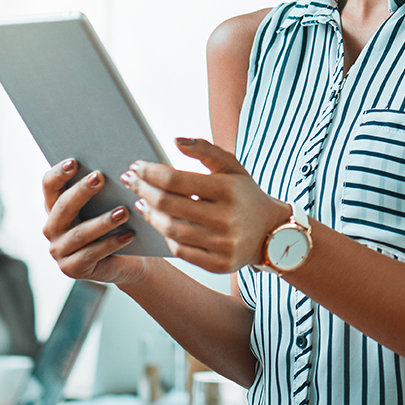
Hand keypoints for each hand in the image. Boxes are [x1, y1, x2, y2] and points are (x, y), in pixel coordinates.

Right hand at [42, 159, 143, 284]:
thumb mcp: (106, 204)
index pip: (49, 185)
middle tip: (101, 177)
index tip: (74, 162)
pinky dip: (111, 244)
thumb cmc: (115, 224)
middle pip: (63, 206)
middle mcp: (52, 227)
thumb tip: (114, 167)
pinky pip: (91, 254)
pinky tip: (128, 235)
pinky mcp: (72, 269)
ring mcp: (59, 250)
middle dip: (82, 191)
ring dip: (102, 221)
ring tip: (123, 211)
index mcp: (56, 206)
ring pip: (79, 233)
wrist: (128, 260)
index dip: (58, 173)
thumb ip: (102, 188)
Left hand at [123, 136, 288, 273]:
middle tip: (131, 181)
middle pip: (168, 204)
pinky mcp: (219, 265)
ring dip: (149, 214)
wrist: (272, 232)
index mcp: (228, 189)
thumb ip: (205, 149)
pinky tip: (159, 222)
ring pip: (171, 229)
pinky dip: (165, 235)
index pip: (176, 180)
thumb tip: (175, 140)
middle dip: (143, 190)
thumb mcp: (232, 167)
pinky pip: (181, 250)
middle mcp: (226, 218)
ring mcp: (223, 244)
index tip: (136, 167)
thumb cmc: (245, 195)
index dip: (150, 173)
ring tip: (141, 202)